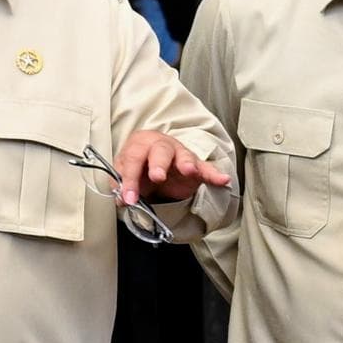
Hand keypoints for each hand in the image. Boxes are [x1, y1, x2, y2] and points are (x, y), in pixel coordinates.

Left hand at [106, 125, 230, 202]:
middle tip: (157, 177)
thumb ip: (121, 186)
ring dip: (186, 163)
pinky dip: (214, 174)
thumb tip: (122, 198)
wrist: (154, 166)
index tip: (129, 198)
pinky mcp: (196, 167)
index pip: (133, 158)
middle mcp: (161, 145)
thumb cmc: (139, 168)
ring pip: (184, 155)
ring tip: (188, 171)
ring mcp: (181, 154)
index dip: (130, 179)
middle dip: (158, 163)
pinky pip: (206, 169)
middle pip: (161, 150)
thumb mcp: (124, 174)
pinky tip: (222, 179)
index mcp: (140, 144)